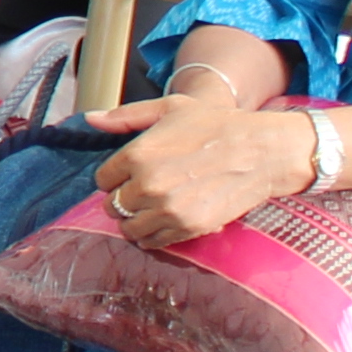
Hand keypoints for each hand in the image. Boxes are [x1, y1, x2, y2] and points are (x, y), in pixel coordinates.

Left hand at [80, 87, 319, 245]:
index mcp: (137, 155)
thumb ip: (126, 116)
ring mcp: (168, 210)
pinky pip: (154, 242)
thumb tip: (90, 119)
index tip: (126, 175)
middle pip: (113, 206)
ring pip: (129, 228)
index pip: (102, 180)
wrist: (260, 150)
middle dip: (122, 199)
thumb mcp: (169, 109)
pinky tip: (163, 222)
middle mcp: (147, 185)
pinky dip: (153, 236)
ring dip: (134, 221)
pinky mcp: (189, 227)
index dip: (113, 177)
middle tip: (139, 193)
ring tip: (149, 210)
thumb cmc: (215, 124)